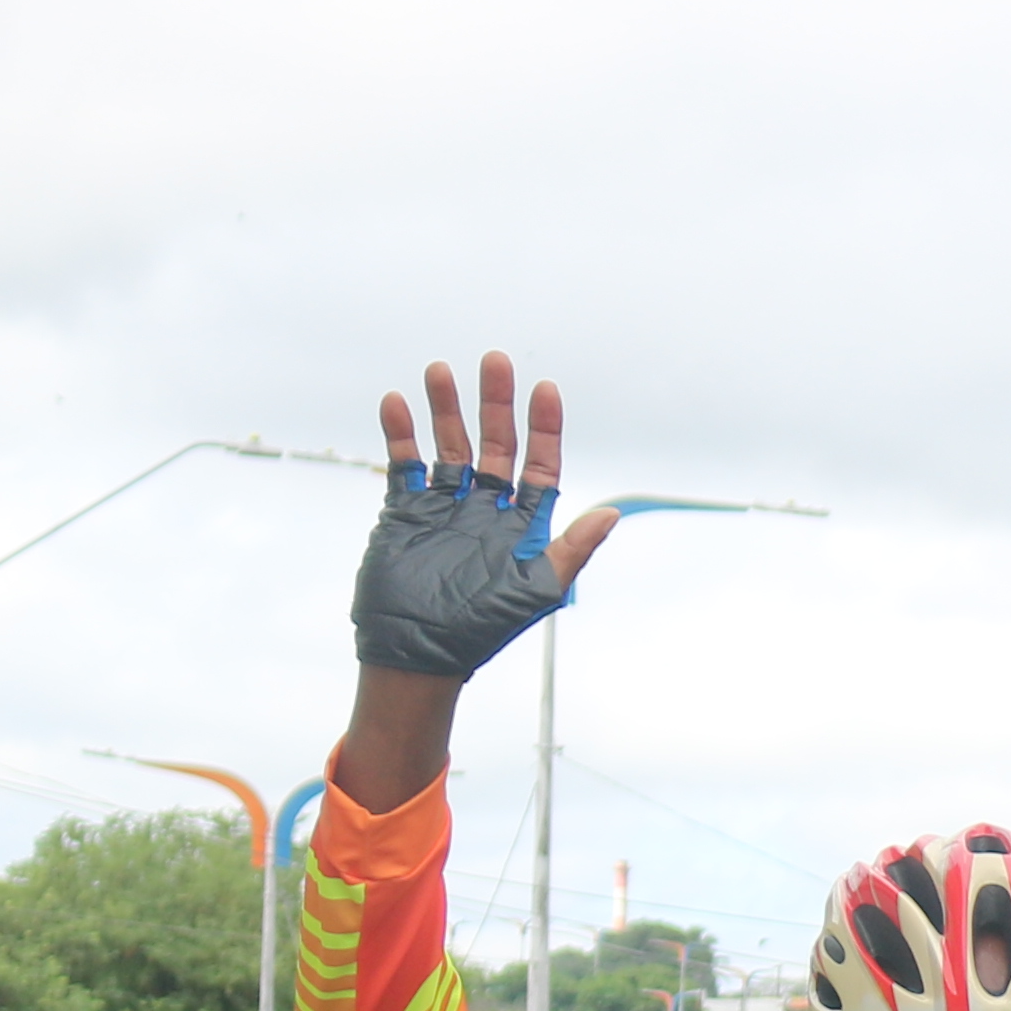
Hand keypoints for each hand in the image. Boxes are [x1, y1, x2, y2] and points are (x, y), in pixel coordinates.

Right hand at [339, 351, 620, 805]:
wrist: (417, 650)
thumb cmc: (482, 629)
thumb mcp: (537, 589)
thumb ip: (573, 548)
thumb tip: (613, 512)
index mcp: (522, 525)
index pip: (540, 466)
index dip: (544, 429)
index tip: (545, 391)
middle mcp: (485, 509)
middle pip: (495, 444)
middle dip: (495, 404)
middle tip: (496, 360)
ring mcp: (445, 506)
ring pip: (448, 445)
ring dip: (445, 408)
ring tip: (440, 369)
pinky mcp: (405, 510)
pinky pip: (404, 463)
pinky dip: (400, 433)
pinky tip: (397, 402)